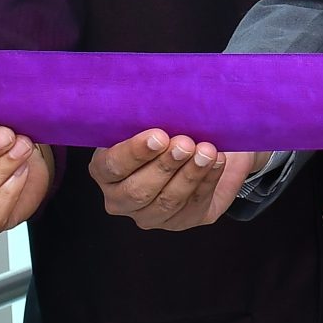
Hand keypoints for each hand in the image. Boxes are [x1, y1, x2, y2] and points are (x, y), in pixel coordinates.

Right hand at [91, 131, 261, 230]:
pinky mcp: (180, 221)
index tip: (158, 135)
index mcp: (105, 170)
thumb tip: (162, 101)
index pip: (112, 166)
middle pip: (138, 190)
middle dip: (164, 166)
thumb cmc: (170, 127)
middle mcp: (121, 198)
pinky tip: (217, 162)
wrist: (203, 145)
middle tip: (185, 143)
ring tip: (206, 151)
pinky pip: (193, 205)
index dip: (135, 152)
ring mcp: (150, 215)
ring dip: (189, 174)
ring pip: (168, 202)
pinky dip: (207, 181)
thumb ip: (150, 114)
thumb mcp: (155, 117)